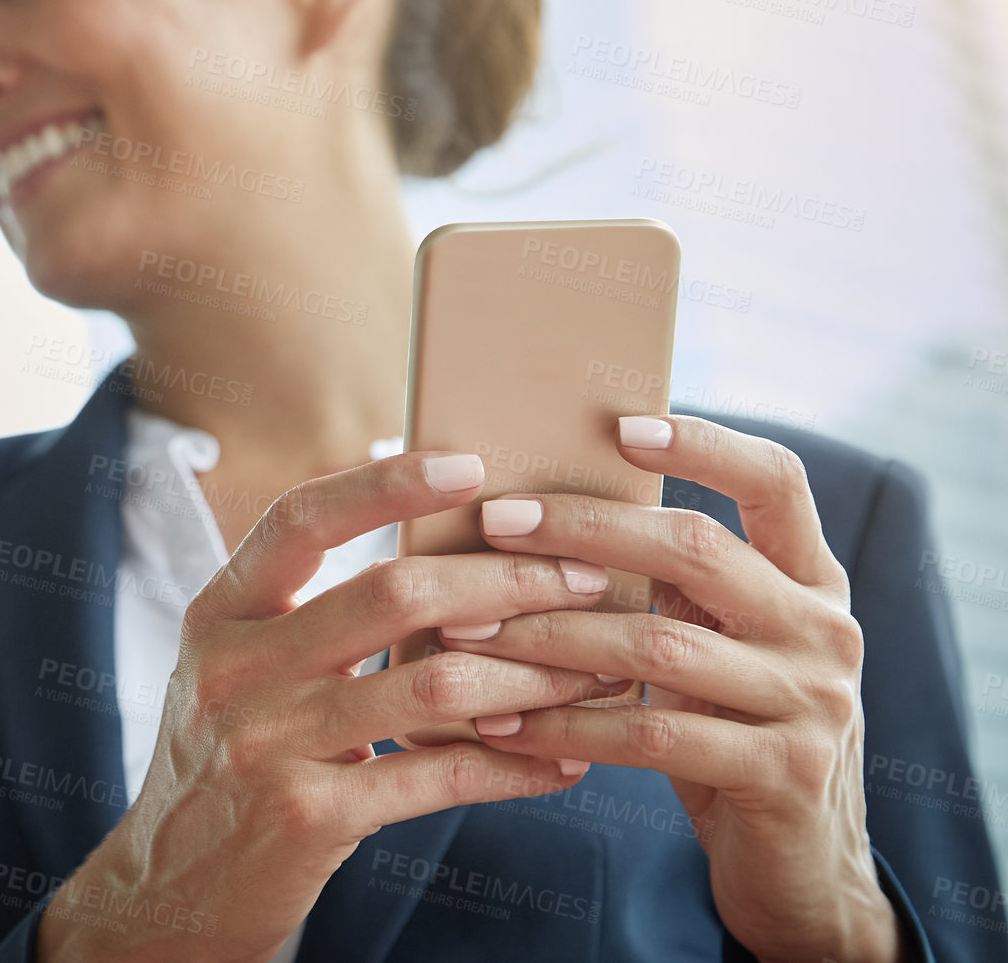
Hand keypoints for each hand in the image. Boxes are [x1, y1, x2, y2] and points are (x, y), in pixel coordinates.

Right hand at [37, 450, 620, 962]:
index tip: (469, 465)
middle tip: (584, 576)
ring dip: (531, 674)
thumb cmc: (225, 765)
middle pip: (389, 594)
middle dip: (503, 579)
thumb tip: (431, 553)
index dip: (383, 486)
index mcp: (219, 615)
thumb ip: (302, 617)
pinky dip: (515, 765)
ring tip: (597, 668)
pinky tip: (564, 759)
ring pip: (430, 685)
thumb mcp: (233, 674)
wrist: (166, 892)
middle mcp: (235, 670)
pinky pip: (437, 775)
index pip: (299, 520)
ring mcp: (267, 744)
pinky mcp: (307, 816)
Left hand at [441, 414, 904, 962]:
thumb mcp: (716, 646)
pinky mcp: (782, 771)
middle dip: (583, 530)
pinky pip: (653, 732)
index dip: (705, 443)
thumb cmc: (725, 729)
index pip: (776, 480)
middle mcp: (824, 628)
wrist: (798, 865)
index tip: (619, 425)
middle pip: (695, 550)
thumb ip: (667, 586)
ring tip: (466, 629)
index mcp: (810, 579)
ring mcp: (812, 701)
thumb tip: (534, 515)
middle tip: (495, 522)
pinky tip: (500, 720)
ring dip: (548, 634)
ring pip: (659, 644)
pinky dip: (567, 723)